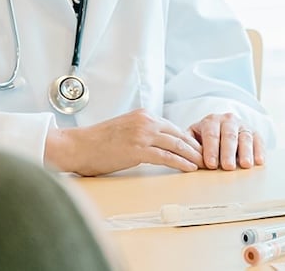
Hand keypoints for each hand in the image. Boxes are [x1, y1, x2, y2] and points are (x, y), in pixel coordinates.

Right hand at [45, 108, 203, 175]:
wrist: (77, 146)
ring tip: (203, 164)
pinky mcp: (138, 149)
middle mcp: (146, 121)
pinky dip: (180, 163)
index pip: (173, 128)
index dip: (188, 140)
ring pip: (176, 145)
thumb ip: (142, 132)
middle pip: (179, 135)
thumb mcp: (124, 129)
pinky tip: (189, 168)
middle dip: (195, 147)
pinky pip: (166, 156)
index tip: (199, 149)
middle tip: (208, 157)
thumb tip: (159, 144)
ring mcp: (142, 134)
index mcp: (144, 115)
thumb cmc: (97, 142)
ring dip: (192, 156)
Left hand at [189, 112, 264, 169]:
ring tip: (245, 165)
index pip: (211, 135)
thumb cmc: (204, 138)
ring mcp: (243, 126)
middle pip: (229, 136)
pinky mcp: (255, 133)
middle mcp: (228, 120)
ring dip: (246, 152)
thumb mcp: (194, 137)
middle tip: (228, 166)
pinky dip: (259, 151)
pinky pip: (258, 140)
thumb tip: (184, 159)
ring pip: (245, 138)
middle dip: (228, 152)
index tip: (210, 164)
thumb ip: (189, 146)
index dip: (211, 150)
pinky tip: (259, 161)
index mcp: (211, 121)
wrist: (221, 127)